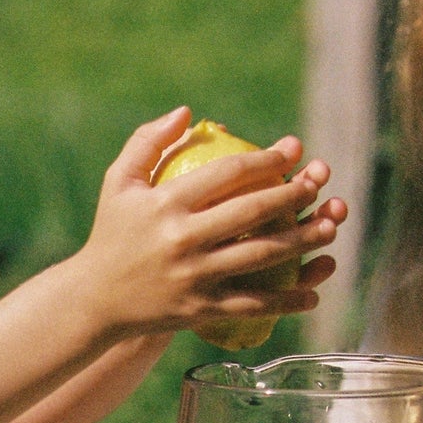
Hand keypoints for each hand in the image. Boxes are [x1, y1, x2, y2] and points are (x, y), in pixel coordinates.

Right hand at [78, 108, 346, 338]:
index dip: (267, 159)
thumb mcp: (118, 182)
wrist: (92, 300)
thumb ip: (148, 141)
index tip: (294, 149)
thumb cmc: (110, 234)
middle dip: (294, 194)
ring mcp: (193, 278)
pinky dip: (284, 302)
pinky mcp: (199, 310)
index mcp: (166, 204)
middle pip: (252, 212)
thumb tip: (188, 112)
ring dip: (301, 241)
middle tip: (319, 181)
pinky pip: (251, 305)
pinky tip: (312, 296)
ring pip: (259, 256)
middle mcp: (182, 240)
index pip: (228, 174)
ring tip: (330, 226)